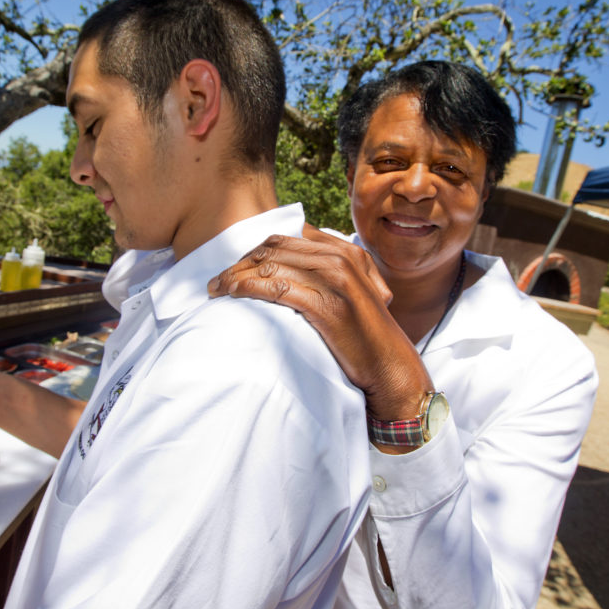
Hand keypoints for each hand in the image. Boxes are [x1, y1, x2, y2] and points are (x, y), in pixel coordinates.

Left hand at [208, 228, 432, 423]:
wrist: (391, 369)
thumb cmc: (366, 338)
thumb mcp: (353, 294)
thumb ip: (328, 275)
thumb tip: (286, 269)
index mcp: (348, 252)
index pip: (288, 238)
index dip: (255, 251)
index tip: (236, 268)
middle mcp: (342, 259)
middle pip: (274, 248)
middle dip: (240, 261)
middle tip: (218, 281)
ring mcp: (336, 281)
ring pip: (271, 264)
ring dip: (236, 275)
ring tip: (217, 290)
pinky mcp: (327, 306)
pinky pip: (276, 288)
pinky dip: (248, 288)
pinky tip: (232, 295)